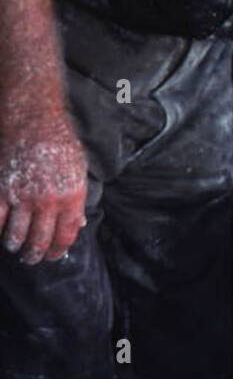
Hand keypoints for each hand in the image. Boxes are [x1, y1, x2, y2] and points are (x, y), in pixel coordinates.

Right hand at [0, 102, 87, 263]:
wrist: (33, 118)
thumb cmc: (59, 141)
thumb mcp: (78, 170)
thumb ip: (77, 199)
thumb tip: (79, 224)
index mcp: (71, 196)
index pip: (66, 235)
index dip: (58, 251)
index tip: (53, 257)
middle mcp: (48, 201)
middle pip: (40, 241)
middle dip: (35, 255)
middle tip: (31, 259)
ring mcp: (23, 196)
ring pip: (16, 235)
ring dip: (15, 246)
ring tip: (15, 248)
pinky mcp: (1, 189)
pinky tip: (0, 231)